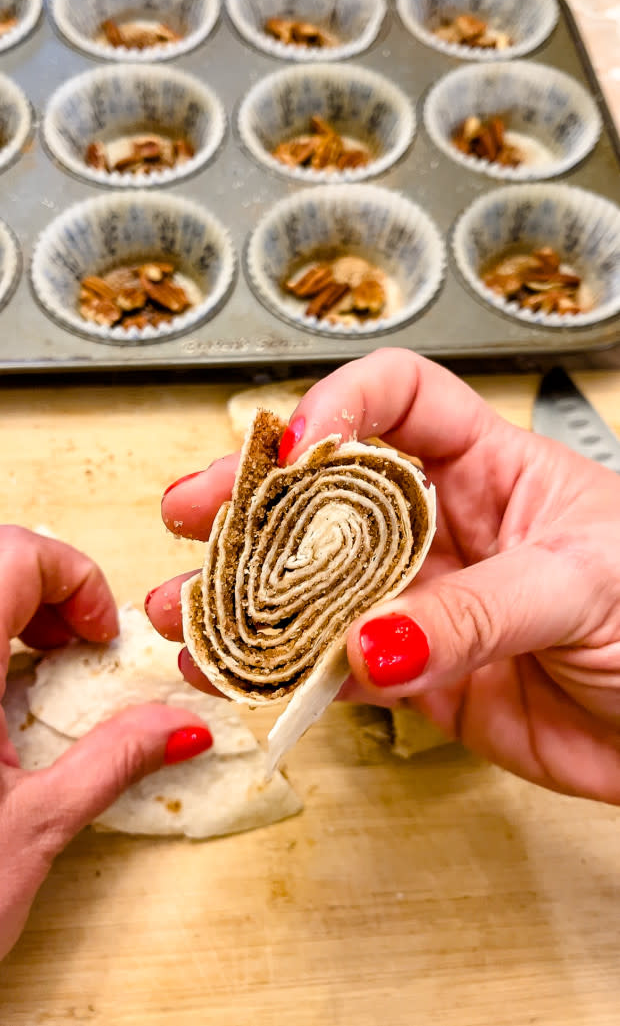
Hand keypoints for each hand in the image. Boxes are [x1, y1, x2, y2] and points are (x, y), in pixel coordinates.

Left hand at [1, 528, 211, 961]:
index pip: (15, 555)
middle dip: (48, 584)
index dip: (73, 576)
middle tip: (79, 643)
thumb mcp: (37, 827)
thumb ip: (115, 761)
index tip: (100, 634)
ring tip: (50, 666)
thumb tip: (184, 727)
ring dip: (16, 608)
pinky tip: (7, 696)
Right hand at [148, 349, 619, 805]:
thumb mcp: (584, 587)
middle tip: (197, 511)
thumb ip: (479, 611)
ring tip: (191, 608)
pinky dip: (285, 671)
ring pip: (316, 581)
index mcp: (491, 466)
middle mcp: (444, 524)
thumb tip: (371, 639)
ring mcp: (424, 598)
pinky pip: (335, 665)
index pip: (402, 397)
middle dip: (257, 496)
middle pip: (331, 489)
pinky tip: (241, 672)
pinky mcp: (415, 674)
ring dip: (248, 592)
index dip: (344, 403)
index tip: (298, 447)